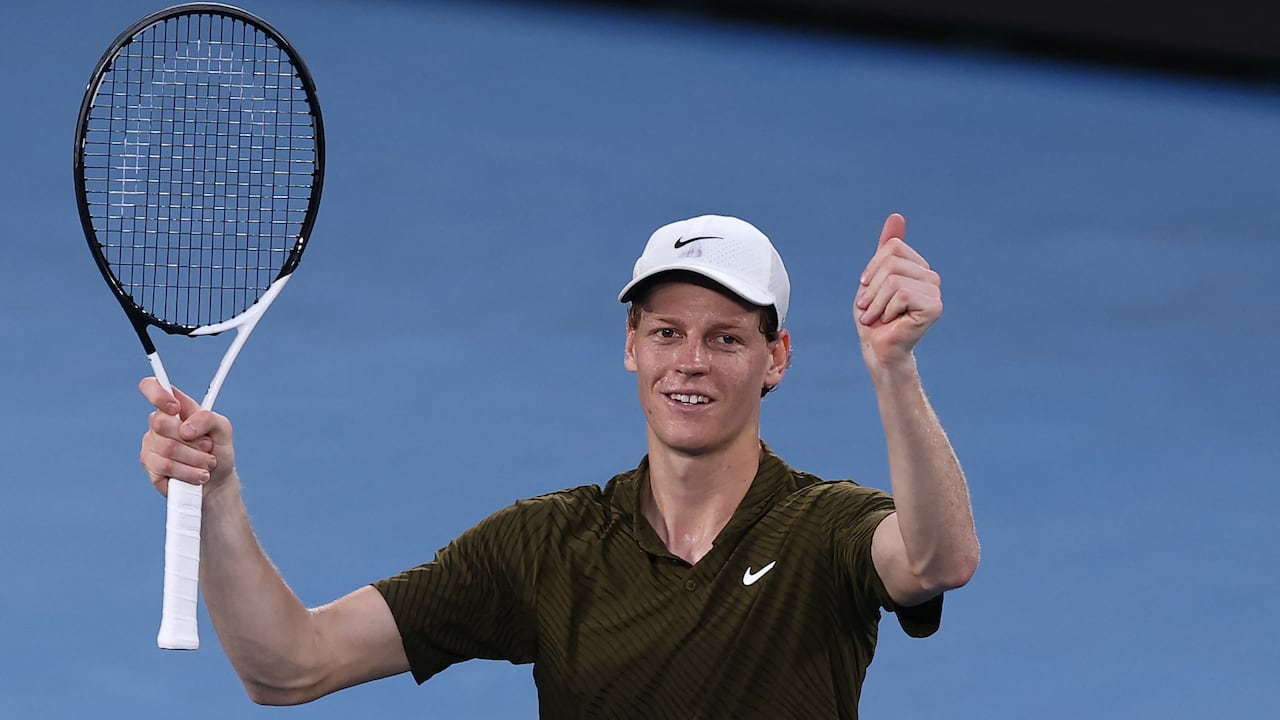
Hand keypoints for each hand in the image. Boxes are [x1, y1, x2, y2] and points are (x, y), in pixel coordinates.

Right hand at [139, 378, 236, 495]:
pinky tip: (198, 475)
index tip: (175, 409)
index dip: (158, 394)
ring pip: (167, 448)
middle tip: (207, 446)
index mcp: (176, 408)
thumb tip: (185, 428)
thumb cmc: (218, 450)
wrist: (217, 480)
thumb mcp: (223, 429)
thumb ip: (208, 419)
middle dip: (193, 439)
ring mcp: (151, 445)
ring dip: (196, 458)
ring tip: (207, 463)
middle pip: (161, 422)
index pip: (152, 387)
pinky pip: (165, 467)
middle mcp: (159, 424)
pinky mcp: (150, 467)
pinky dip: (189, 472)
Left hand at [853, 214, 942, 369]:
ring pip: (894, 278)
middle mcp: (931, 277)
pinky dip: (886, 309)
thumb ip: (886, 248)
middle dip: (871, 287)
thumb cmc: (873, 317)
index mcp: (918, 267)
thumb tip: (897, 216)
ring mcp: (935, 292)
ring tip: (876, 317)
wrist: (877, 348)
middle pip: (892, 262)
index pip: (892, 247)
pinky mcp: (935, 306)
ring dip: (876, 301)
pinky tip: (889, 322)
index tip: (867, 291)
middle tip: (869, 308)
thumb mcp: (873, 277)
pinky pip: (901, 293)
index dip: (872, 269)